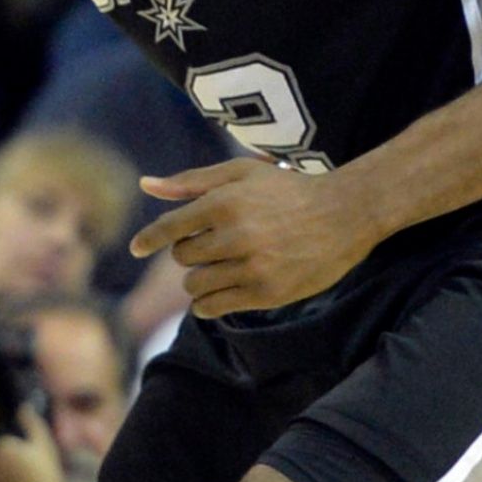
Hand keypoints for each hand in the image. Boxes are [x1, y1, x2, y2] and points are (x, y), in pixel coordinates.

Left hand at [134, 159, 379, 318]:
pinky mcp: (267, 294)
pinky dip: (209, 302)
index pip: (170, 228)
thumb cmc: (288, 189)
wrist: (345, 214)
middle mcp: (236, 235)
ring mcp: (252, 267)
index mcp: (225, 203)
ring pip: (195, 285)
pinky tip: (219, 291)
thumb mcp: (241, 174)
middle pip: (182, 258)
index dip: (149, 239)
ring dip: (198, 279)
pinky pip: (215, 307)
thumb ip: (191, 181)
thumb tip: (146, 184)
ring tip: (218, 268)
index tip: (137, 247)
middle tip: (211, 246)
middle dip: (189, 253)